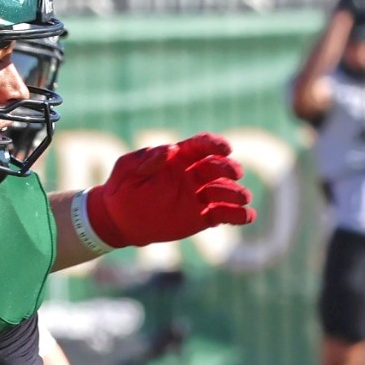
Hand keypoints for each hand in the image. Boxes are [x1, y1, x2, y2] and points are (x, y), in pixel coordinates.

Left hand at [84, 133, 255, 248]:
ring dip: (237, 193)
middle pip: (219, 167)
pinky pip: (224, 215)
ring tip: (241, 198)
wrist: (117, 219)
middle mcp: (193, 175)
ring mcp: (199, 196)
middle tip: (234, 173)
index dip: (216, 144)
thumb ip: (147, 158)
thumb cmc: (120, 188)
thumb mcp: (126, 168)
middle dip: (229, 168)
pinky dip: (238, 216)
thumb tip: (171, 150)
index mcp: (179, 158)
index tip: (225, 149)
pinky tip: (247, 216)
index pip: (202, 146)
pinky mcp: (201, 217)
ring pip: (225, 192)